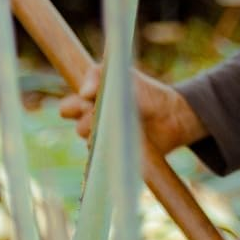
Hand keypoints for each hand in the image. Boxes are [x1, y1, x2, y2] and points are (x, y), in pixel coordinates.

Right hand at [58, 65, 207, 155]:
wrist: (172, 116)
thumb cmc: (147, 92)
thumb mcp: (125, 76)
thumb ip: (101, 77)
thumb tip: (84, 92)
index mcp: (90, 102)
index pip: (67, 109)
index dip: (73, 107)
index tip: (88, 100)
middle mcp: (93, 123)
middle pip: (78, 128)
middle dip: (88, 123)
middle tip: (102, 116)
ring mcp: (105, 141)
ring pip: (91, 145)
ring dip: (102, 139)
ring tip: (120, 131)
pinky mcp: (117, 157)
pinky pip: (103, 163)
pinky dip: (108, 157)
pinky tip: (119, 148)